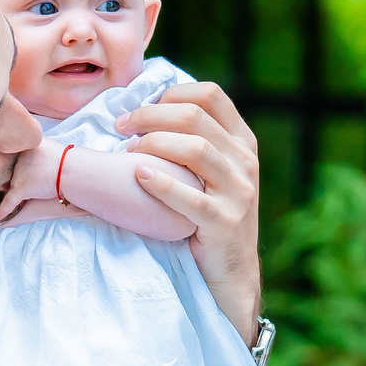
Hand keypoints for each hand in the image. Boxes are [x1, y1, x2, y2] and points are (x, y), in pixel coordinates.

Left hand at [0, 141, 62, 220]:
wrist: (71, 171)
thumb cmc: (67, 161)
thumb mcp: (50, 147)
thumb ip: (40, 151)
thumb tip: (39, 158)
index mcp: (26, 146)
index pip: (19, 157)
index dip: (23, 165)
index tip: (30, 170)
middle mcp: (18, 159)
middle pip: (16, 171)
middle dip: (22, 177)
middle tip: (34, 180)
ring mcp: (18, 174)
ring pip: (14, 184)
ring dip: (18, 190)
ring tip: (27, 193)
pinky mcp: (20, 189)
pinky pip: (9, 201)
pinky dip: (4, 210)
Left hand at [115, 82, 262, 340]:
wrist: (230, 271)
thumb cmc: (206, 215)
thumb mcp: (211, 173)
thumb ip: (193, 140)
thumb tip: (143, 107)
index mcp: (241, 141)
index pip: (210, 95)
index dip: (170, 94)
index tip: (138, 107)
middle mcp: (245, 161)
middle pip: (195, 117)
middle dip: (149, 115)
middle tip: (120, 126)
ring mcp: (239, 192)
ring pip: (196, 149)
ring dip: (153, 143)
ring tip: (127, 150)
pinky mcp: (225, 222)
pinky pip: (191, 199)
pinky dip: (161, 184)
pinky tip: (138, 175)